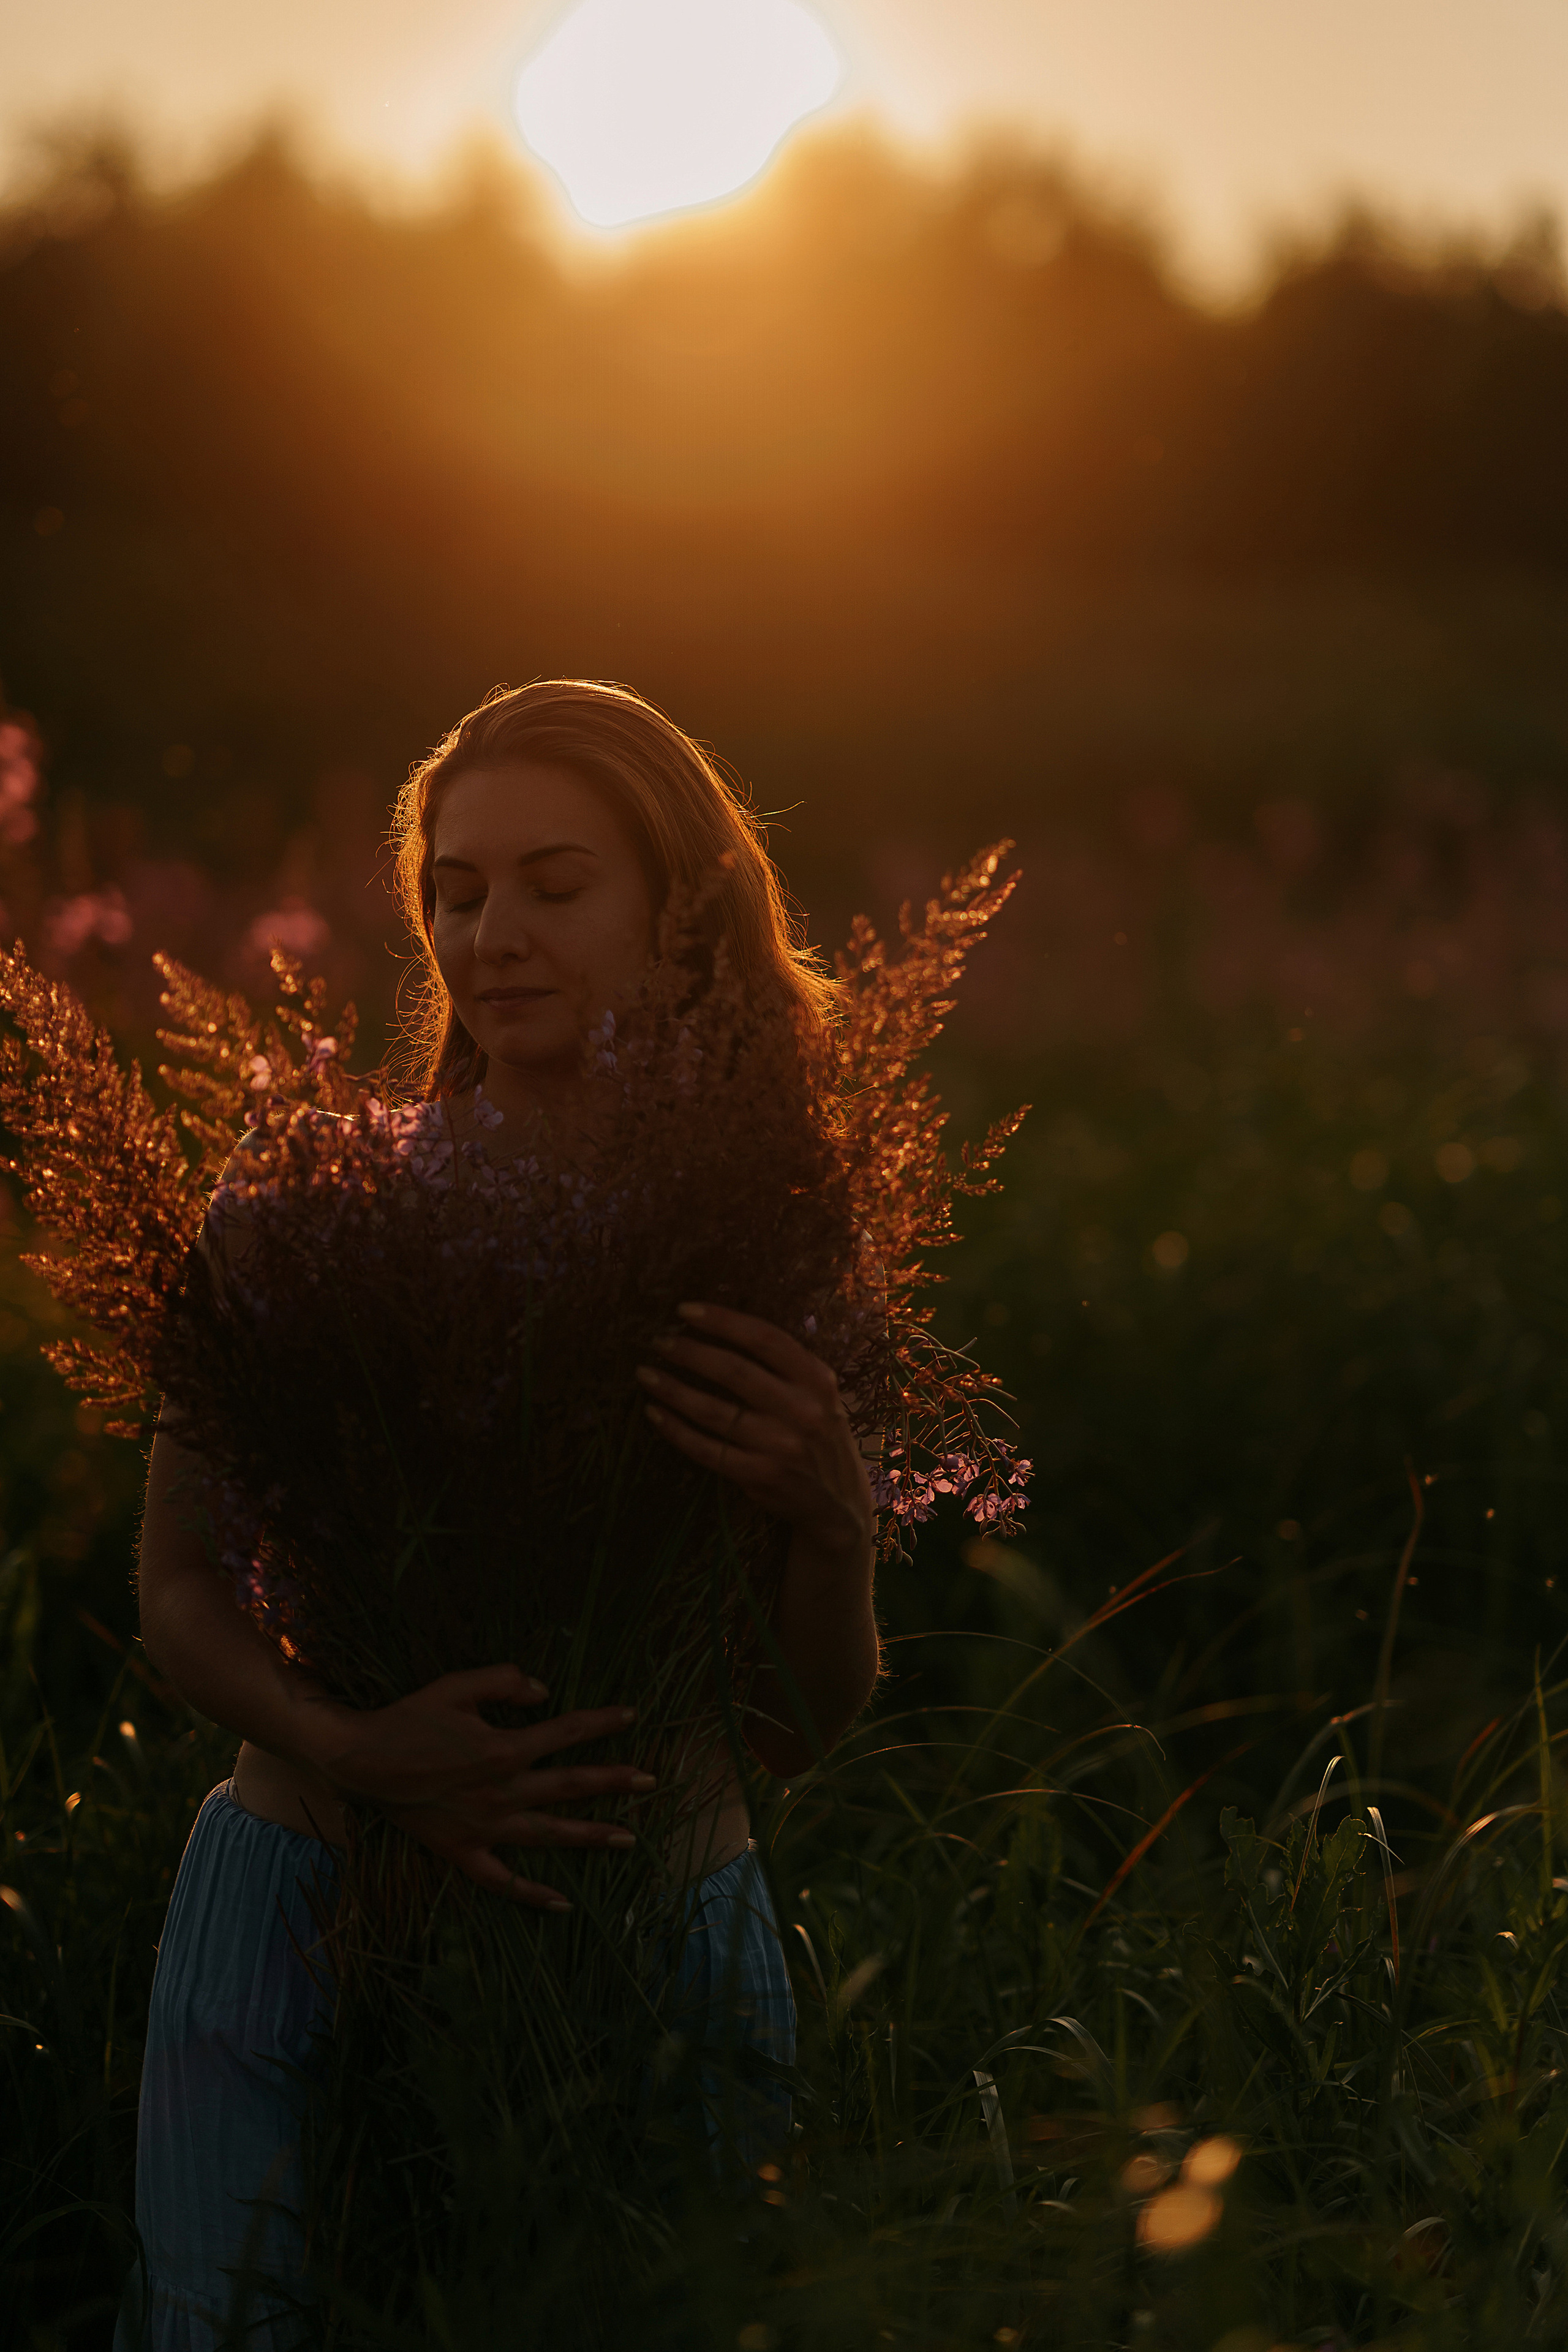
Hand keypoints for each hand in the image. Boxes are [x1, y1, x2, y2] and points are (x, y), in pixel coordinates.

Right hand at [306, 1664, 654, 1908]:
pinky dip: (533, 1895)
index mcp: (504, 1749)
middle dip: (615, 1782)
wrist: (360, 1759)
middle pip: (571, 1786)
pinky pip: (503, 1881)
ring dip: (591, 1837)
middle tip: (651, 1781)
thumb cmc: (409, 1718)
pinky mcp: (463, 1851)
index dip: (601, 1723)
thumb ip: (505, 1681)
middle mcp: (502, 1792)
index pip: (567, 1732)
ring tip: (629, 1839)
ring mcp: (485, 1827)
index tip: (632, 1716)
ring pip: (550, 1835)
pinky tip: (563, 1905)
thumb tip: (545, 1692)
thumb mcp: (457, 1685)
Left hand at [636, 1301, 873, 1564]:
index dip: (722, 1320)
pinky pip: (706, 1449)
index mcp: (817, 1379)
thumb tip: (721, 1328)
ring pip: (713, 1410)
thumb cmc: (819, 1435)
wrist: (839, 1502)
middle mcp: (802, 1410)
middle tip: (659, 1342)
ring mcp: (780, 1445)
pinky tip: (655, 1413)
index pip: (765, 1338)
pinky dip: (675, 1430)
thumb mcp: (818, 1393)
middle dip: (689, 1352)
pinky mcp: (760, 1475)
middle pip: (733, 1370)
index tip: (685, 1310)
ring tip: (646, 1374)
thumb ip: (785, 1365)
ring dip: (672, 1389)